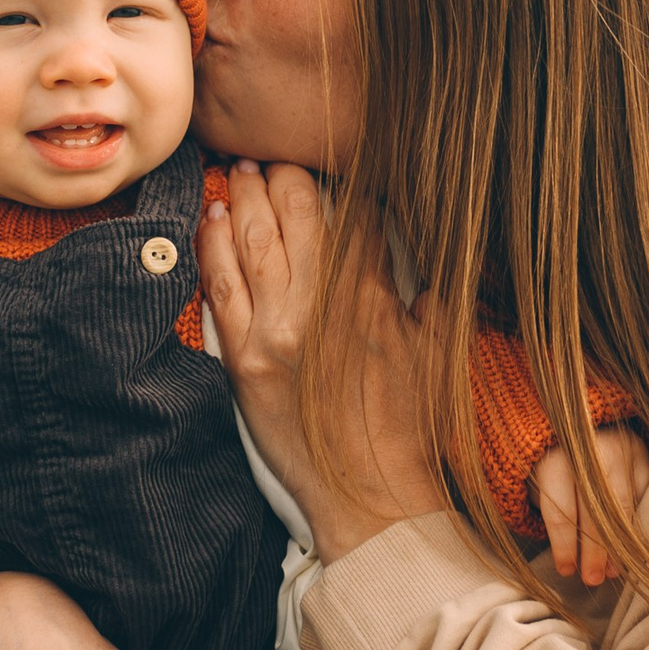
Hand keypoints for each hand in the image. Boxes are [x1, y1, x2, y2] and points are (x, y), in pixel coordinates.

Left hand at [198, 160, 450, 561]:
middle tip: (273, 154)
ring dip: (243, 197)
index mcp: (374, 296)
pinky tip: (210, 217)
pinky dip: (212, 244)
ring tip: (238, 170)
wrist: (372, 495)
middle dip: (283, 174)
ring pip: (253, 239)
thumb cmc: (412, 426)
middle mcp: (322, 304)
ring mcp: (278, 330)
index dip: (337, 180)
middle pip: (295, 212)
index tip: (324, 160)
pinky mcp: (243, 358)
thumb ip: (429, 289)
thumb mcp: (438, 347)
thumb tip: (425, 243)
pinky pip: (220, 285)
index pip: (352, 213)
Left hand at [531, 425, 648, 586]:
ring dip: (620, 543)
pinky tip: (633, 545)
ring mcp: (619, 447)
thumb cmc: (544, 451)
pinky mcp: (639, 448)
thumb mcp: (533, 474)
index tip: (566, 570)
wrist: (567, 407)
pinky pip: (644, 491)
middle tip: (593, 580)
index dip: (564, 545)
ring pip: (624, 505)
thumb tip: (569, 556)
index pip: (561, 510)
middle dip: (595, 550)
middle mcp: (589, 450)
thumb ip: (551, 508)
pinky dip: (638, 520)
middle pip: (595, 511)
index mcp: (552, 455)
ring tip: (614, 571)